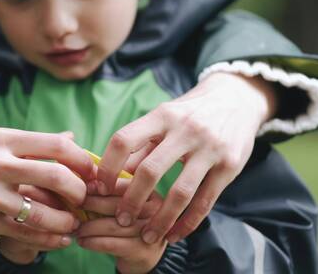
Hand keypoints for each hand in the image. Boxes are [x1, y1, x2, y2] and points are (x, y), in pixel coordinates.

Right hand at [0, 128, 93, 251]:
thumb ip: (35, 144)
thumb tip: (71, 139)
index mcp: (3, 139)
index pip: (55, 146)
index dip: (81, 160)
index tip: (91, 171)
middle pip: (55, 177)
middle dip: (79, 191)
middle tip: (84, 198)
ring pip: (41, 212)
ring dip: (66, 221)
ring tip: (74, 222)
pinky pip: (25, 233)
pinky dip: (48, 238)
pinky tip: (60, 238)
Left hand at [77, 183, 165, 273]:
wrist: (143, 254)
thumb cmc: (128, 221)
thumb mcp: (123, 202)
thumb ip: (109, 187)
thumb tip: (83, 174)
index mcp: (150, 191)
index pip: (123, 185)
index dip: (101, 186)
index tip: (84, 189)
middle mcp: (155, 209)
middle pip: (117, 204)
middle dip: (92, 204)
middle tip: (76, 206)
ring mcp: (151, 230)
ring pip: (112, 226)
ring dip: (88, 227)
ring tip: (75, 228)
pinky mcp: (143, 250)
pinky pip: (111, 244)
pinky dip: (92, 242)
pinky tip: (82, 241)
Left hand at [94, 72, 277, 243]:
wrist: (237, 99)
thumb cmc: (188, 114)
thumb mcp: (163, 120)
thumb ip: (140, 146)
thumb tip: (113, 178)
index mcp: (161, 116)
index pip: (123, 140)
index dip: (108, 167)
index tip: (100, 188)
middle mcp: (185, 130)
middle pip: (149, 170)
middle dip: (131, 201)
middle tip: (121, 220)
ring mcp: (210, 148)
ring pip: (180, 192)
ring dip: (160, 220)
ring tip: (147, 236)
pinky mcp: (230, 165)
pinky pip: (205, 201)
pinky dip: (187, 223)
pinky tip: (174, 234)